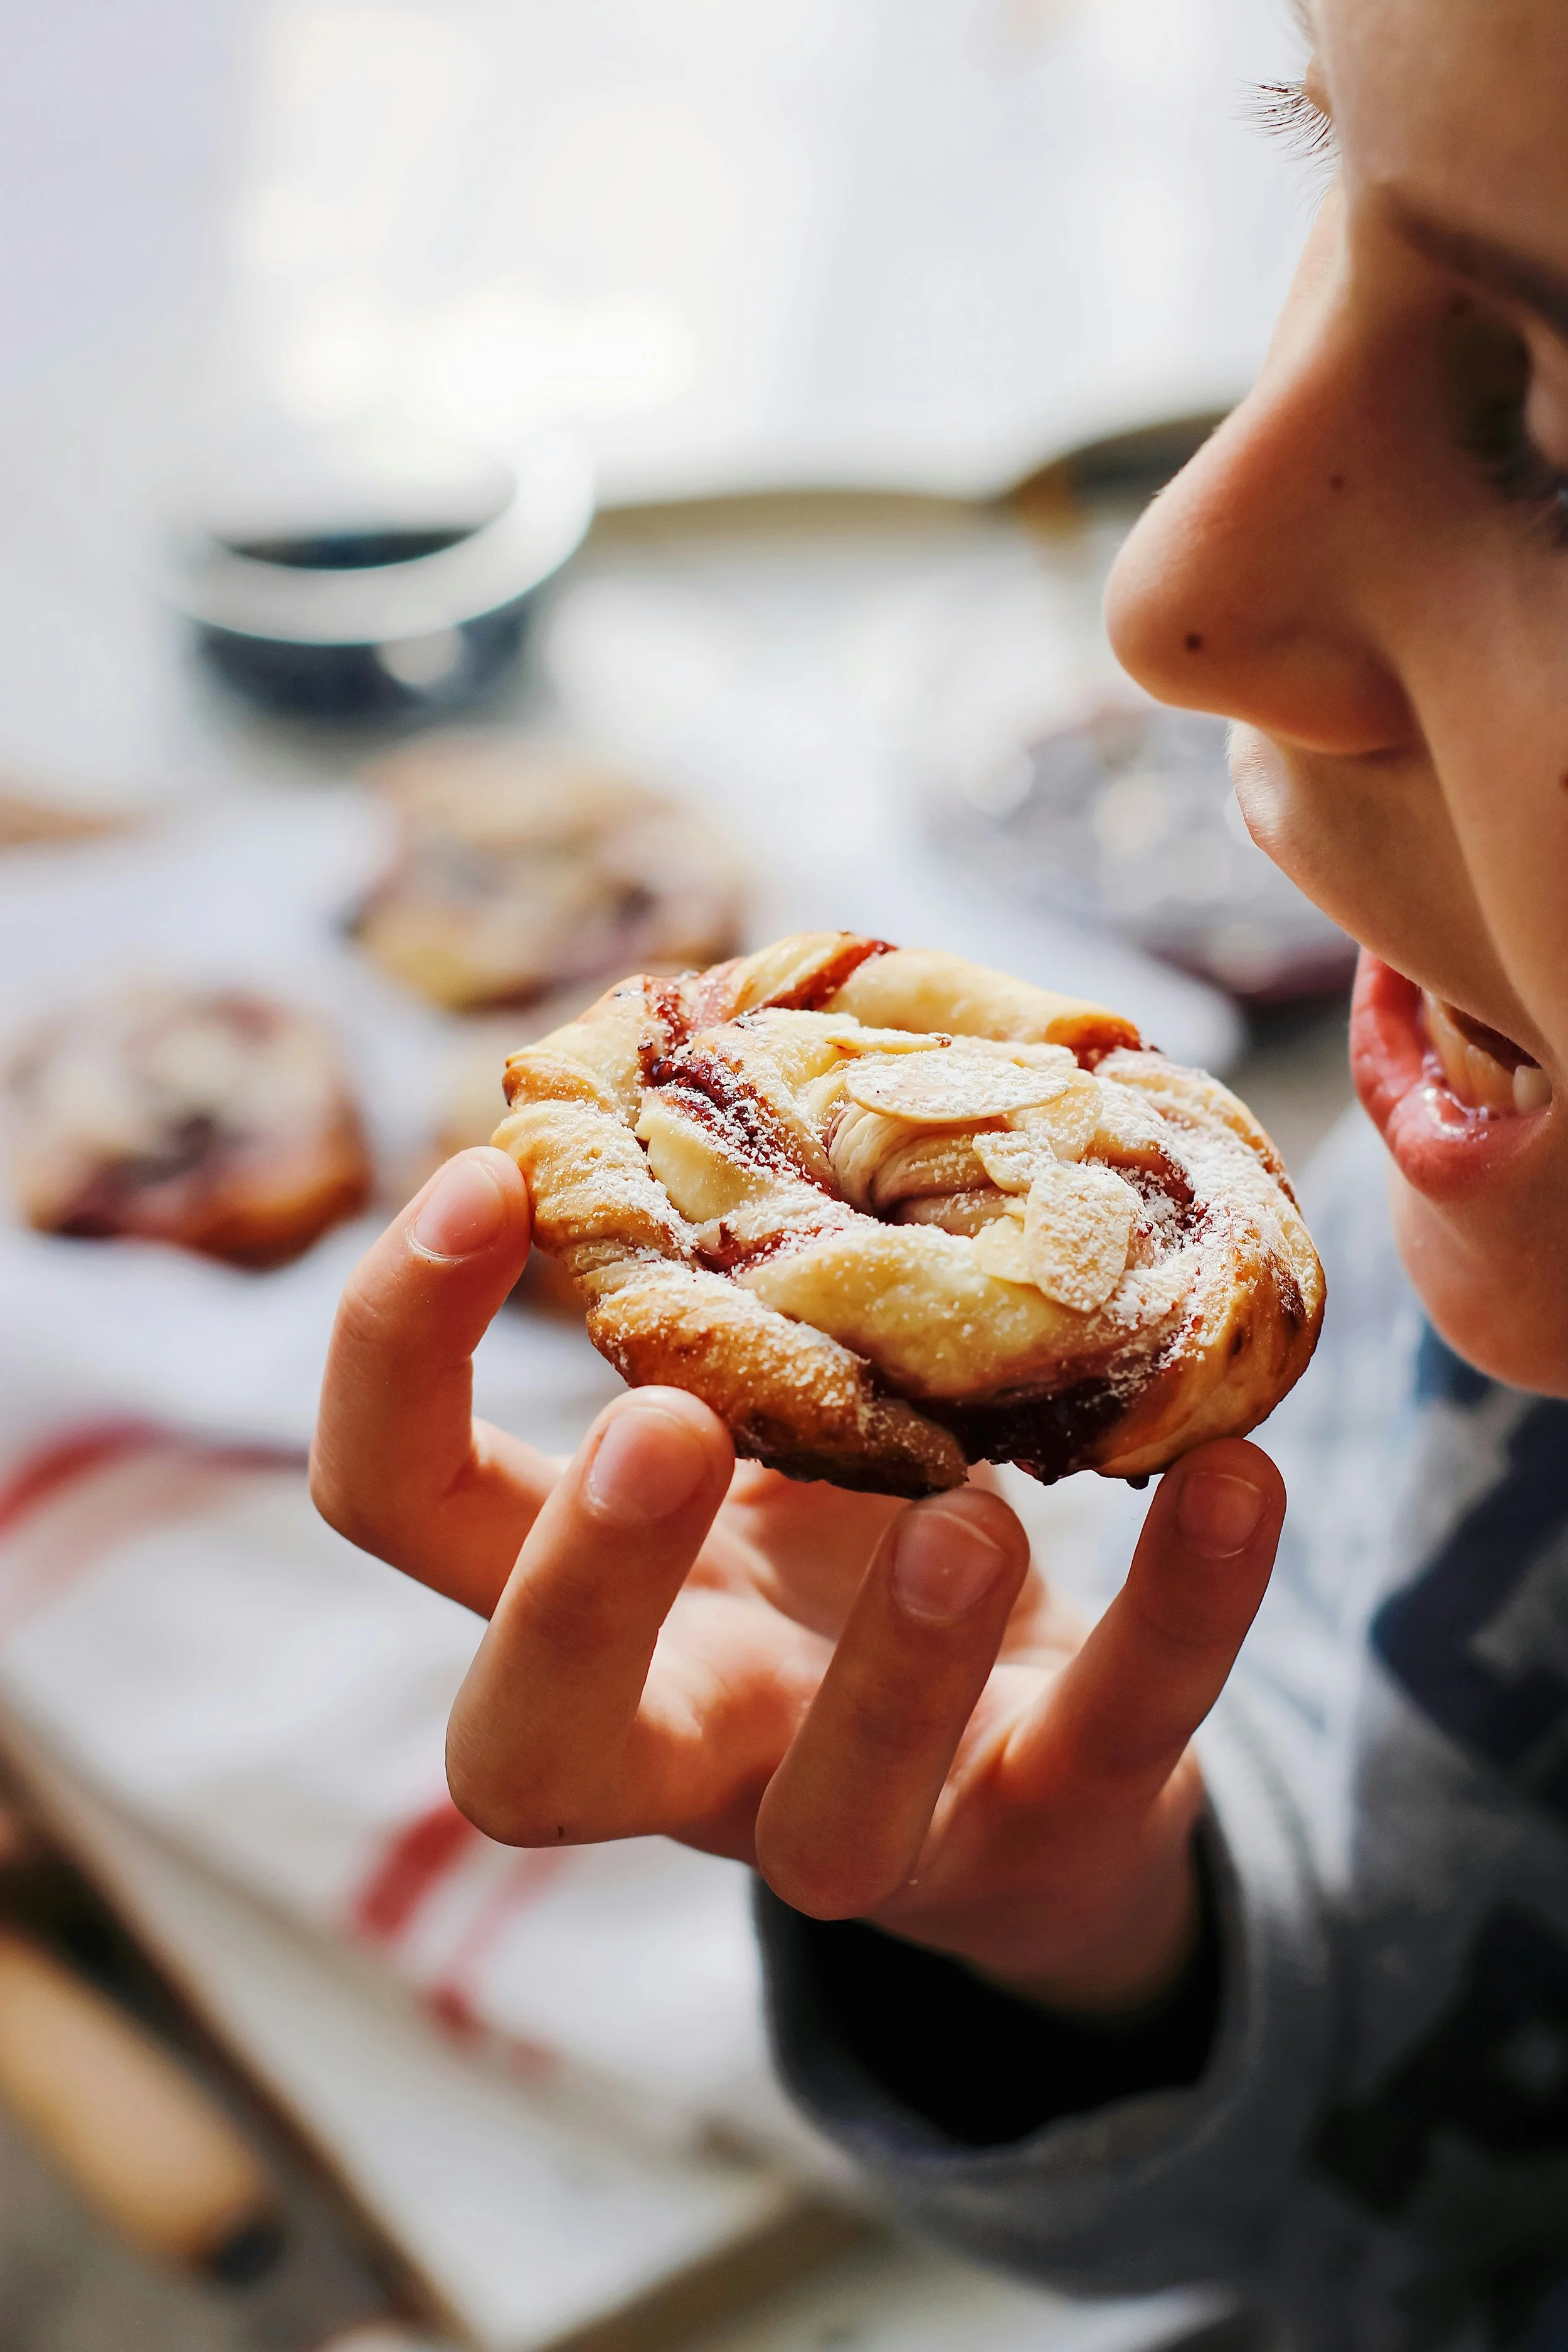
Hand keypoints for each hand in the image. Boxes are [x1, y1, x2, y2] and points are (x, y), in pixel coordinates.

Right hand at [312, 1148, 1285, 2013]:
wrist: (1049, 1778)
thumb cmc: (867, 1548)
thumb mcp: (792, 1415)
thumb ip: (752, 1287)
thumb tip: (758, 1029)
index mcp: (602, 1597)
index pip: (402, 1509)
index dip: (397, 1357)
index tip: (489, 1173)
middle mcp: (692, 1734)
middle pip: (524, 1752)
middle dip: (576, 1589)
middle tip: (667, 1419)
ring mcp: (867, 1815)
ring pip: (823, 1835)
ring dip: (891, 1661)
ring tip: (971, 1505)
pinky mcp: (1048, 1831)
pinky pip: (1113, 1741)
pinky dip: (1183, 1610)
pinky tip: (1237, 1478)